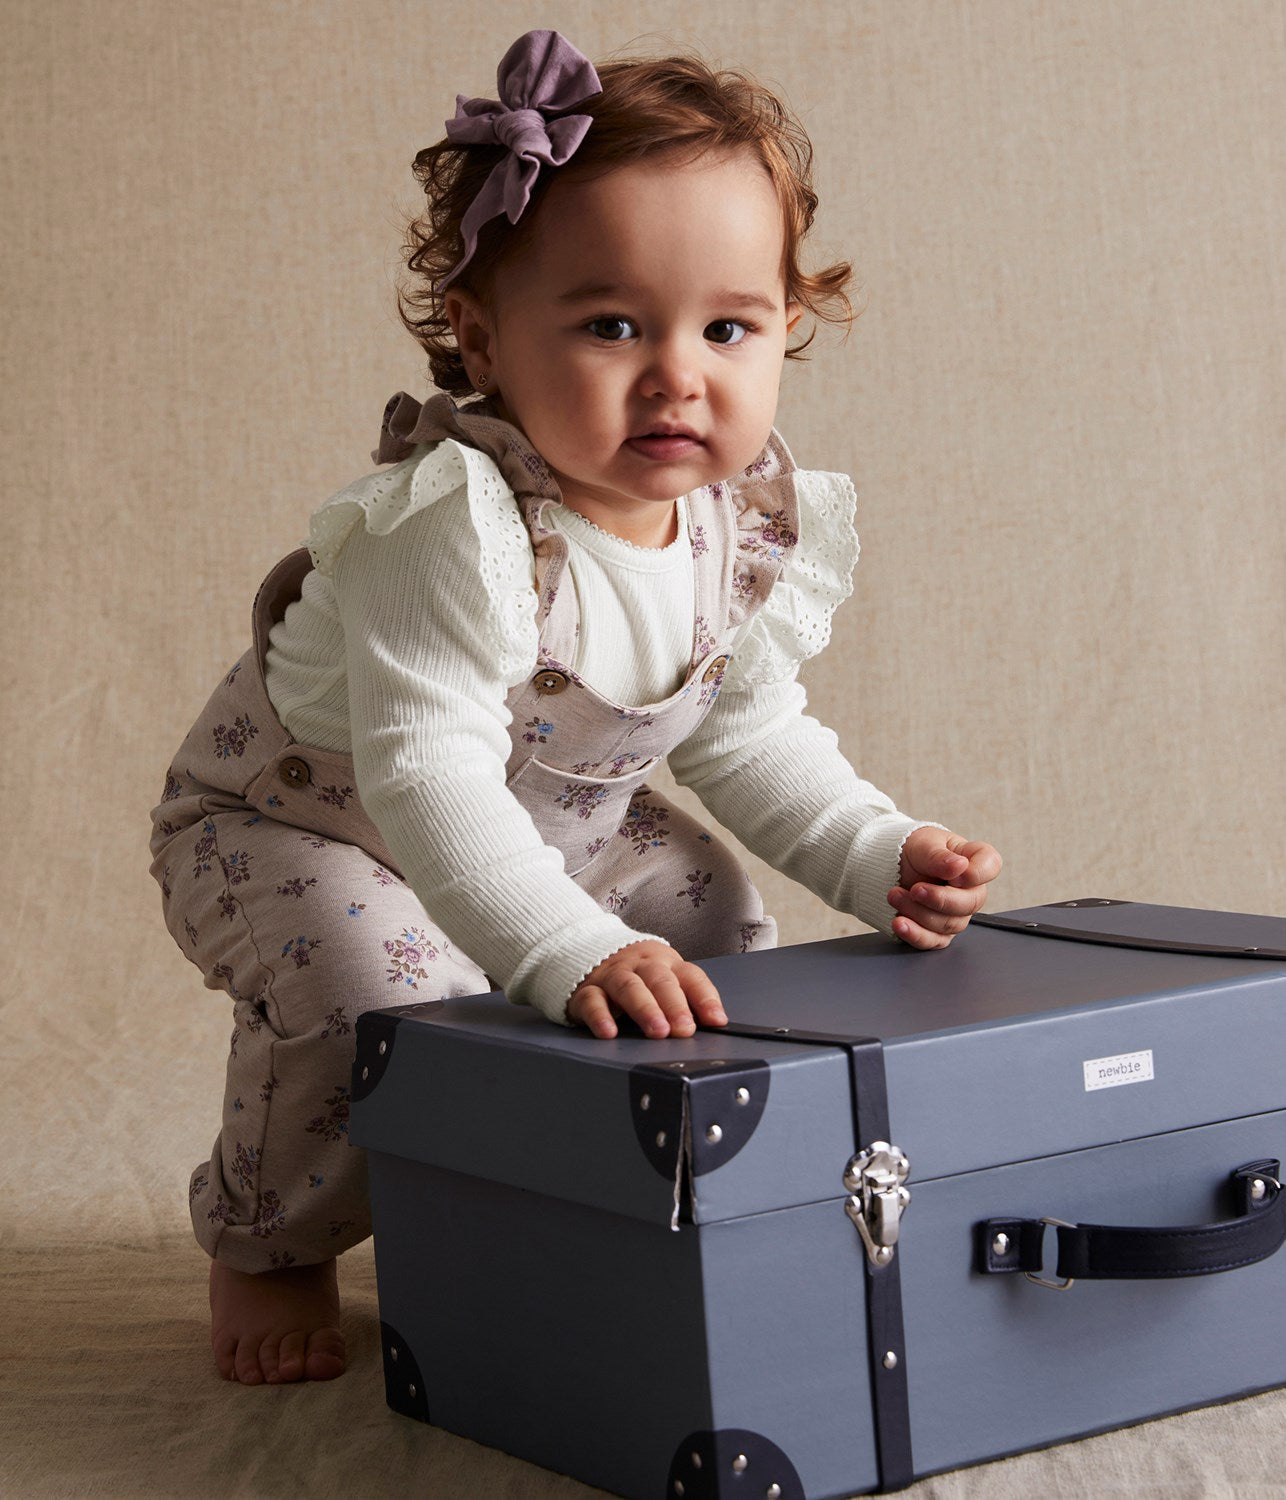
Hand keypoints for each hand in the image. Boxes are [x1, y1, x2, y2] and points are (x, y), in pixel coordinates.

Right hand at [566, 940, 726, 1039]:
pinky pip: (593, 1001)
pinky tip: (609, 1032)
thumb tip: (714, 1026)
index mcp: (666, 963)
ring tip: (657, 1031)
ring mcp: (613, 976)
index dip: (705, 998)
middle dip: (674, 1005)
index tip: (716, 1020)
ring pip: (629, 987)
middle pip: (660, 980)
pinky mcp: (587, 990)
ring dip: (645, 1009)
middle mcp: (641, 966)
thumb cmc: (637, 974)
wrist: (589, 951)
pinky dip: (600, 1016)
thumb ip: (686, 1000)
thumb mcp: (664, 980)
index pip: (690, 977)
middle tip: (684, 1029)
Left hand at [888, 827, 1001, 949]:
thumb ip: (939, 856)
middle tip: (915, 889)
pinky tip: (899, 923)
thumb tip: (959, 866)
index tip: (953, 875)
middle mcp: (970, 889)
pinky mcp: (938, 931)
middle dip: (940, 899)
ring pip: (948, 924)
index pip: (990, 866)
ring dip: (918, 912)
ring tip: (894, 895)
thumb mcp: (923, 844)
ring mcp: (956, 913)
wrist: (890, 865)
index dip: (975, 874)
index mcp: (973, 859)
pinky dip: (915, 934)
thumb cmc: (915, 849)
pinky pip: (933, 941)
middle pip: (970, 903)